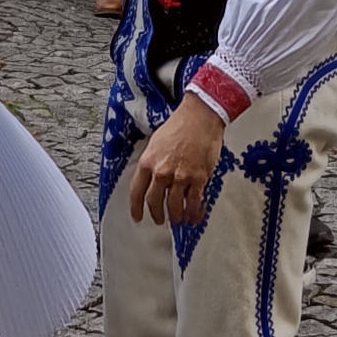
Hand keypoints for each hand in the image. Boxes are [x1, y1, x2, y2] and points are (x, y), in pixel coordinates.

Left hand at [130, 98, 225, 226]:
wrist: (200, 116)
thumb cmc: (180, 124)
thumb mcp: (156, 142)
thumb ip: (153, 161)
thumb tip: (152, 177)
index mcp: (148, 162)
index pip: (136, 191)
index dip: (136, 208)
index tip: (137, 217)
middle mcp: (161, 172)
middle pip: (154, 202)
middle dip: (157, 214)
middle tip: (159, 220)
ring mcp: (180, 177)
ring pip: (174, 206)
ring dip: (175, 216)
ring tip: (178, 220)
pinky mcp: (198, 178)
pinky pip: (194, 202)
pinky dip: (194, 213)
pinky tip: (193, 218)